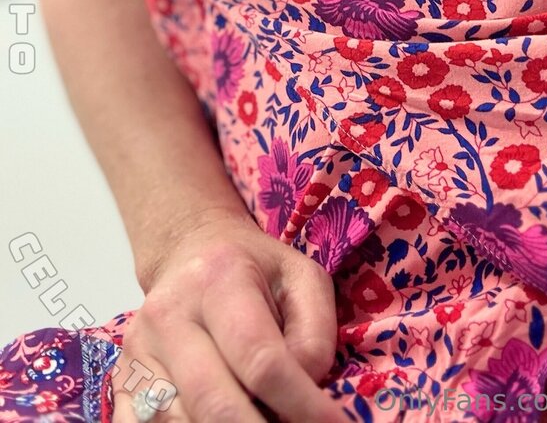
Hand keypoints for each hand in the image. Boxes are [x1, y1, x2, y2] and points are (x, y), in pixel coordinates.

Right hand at [111, 207, 345, 422]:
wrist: (190, 250)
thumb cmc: (254, 268)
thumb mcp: (302, 279)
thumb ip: (315, 333)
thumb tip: (306, 388)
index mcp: (220, 280)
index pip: (260, 359)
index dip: (300, 404)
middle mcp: (169, 315)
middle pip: (213, 402)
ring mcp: (138, 351)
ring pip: (177, 422)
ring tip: (264, 420)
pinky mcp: (122, 381)